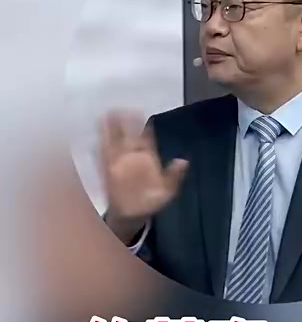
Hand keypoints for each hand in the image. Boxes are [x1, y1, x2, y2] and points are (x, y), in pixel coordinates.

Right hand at [100, 111, 187, 242]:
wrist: (133, 215)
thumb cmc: (151, 202)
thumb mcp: (167, 191)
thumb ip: (174, 176)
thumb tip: (183, 161)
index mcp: (149, 157)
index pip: (146, 137)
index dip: (144, 125)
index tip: (141, 111)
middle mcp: (134, 156)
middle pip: (130, 134)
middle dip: (126, 121)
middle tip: (123, 106)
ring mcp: (121, 161)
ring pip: (116, 140)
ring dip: (112, 128)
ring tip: (108, 113)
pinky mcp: (109, 169)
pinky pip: (105, 154)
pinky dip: (102, 143)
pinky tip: (99, 133)